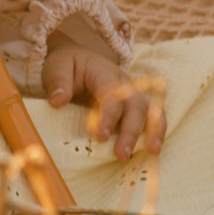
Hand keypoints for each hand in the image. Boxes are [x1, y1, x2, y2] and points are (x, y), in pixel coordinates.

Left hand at [44, 37, 164, 159]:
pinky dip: (157, 132)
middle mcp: (124, 83)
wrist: (79, 61)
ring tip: (152, 152)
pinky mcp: (136, 105)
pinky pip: (154, 116)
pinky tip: (153, 151)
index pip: (111, 94)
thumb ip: (58, 81)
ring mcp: (133, 94)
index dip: (108, 115)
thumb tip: (59, 100)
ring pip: (151, 109)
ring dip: (153, 130)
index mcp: (104, 72)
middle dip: (131, 131)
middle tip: (121, 154)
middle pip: (135, 105)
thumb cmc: (68, 66)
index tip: (101, 136)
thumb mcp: (57, 66)